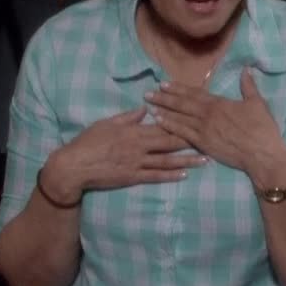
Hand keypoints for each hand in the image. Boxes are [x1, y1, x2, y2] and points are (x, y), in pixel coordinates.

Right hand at [41, 106, 206, 201]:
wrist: (74, 166)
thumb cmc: (88, 142)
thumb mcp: (107, 123)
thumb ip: (128, 117)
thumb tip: (144, 108)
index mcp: (134, 131)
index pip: (162, 126)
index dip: (181, 124)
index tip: (198, 121)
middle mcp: (139, 147)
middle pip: (170, 144)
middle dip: (191, 142)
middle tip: (210, 141)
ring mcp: (137, 164)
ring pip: (167, 161)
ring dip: (187, 161)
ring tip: (205, 160)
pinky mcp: (132, 178)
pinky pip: (155, 176)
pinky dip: (171, 175)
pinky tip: (184, 175)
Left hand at [145, 68, 285, 180]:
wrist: (261, 155)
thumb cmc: (262, 129)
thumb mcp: (257, 103)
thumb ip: (248, 86)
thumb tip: (246, 70)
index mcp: (219, 104)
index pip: (194, 93)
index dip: (178, 88)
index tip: (164, 84)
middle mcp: (207, 115)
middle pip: (181, 104)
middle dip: (164, 98)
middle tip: (148, 93)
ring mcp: (203, 130)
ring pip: (178, 118)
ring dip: (163, 111)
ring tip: (149, 105)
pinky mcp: (203, 144)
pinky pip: (182, 134)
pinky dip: (169, 127)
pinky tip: (159, 123)